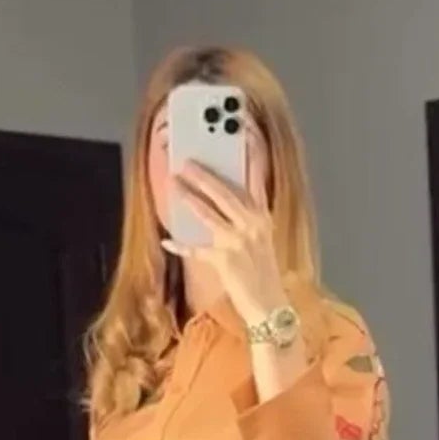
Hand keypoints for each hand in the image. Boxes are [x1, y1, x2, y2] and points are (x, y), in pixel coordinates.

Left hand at [165, 158, 285, 327]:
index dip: (250, 155)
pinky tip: (168, 240)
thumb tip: (225, 202)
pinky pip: (197, 249)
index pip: (256, 179)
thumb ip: (248, 218)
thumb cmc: (264, 274)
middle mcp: (252, 225)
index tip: (242, 133)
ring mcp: (237, 243)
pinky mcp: (224, 261)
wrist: (270, 306)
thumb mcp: (262, 240)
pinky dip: (182, 246)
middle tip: (187, 162)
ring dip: (188, 198)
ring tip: (174, 184)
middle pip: (224, 192)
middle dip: (203, 175)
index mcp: (263, 218)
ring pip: (208, 214)